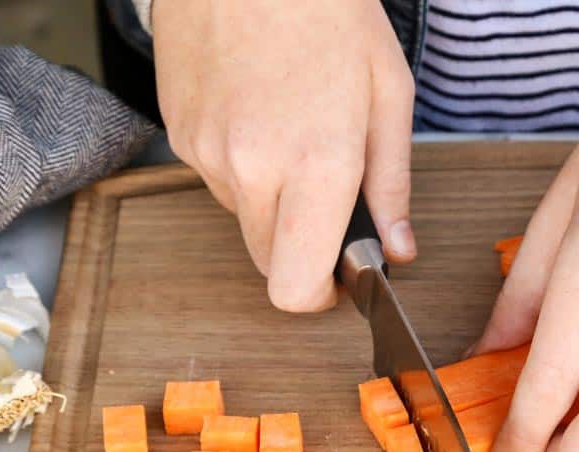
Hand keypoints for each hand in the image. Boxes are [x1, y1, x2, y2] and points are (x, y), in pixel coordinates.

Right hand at [152, 0, 416, 310]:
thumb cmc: (329, 10)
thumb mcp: (389, 95)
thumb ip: (392, 185)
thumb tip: (399, 248)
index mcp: (317, 165)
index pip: (297, 287)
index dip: (319, 296)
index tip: (339, 277)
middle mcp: (252, 169)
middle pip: (268, 265)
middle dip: (300, 249)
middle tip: (327, 200)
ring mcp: (207, 153)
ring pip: (242, 220)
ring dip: (271, 201)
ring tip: (293, 132)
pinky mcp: (178, 133)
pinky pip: (216, 179)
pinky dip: (242, 166)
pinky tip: (261, 113)